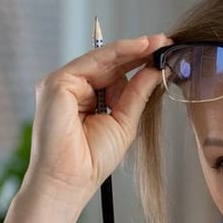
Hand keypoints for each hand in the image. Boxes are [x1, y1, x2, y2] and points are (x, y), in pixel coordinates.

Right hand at [27, 34, 169, 200]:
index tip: (163, 52)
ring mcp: (61, 84)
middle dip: (139, 51)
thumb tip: (154, 69)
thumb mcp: (124, 120)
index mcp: (85, 98)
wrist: (71, 180)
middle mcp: (71, 88)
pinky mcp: (56, 83)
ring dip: (131, 49)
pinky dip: (117, 53)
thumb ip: (136, 92)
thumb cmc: (92, 160)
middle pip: (109, 62)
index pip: (114, 73)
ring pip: (101, 58)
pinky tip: (139, 48)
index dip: (139, 62)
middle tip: (165, 41)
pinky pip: (92, 61)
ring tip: (157, 43)